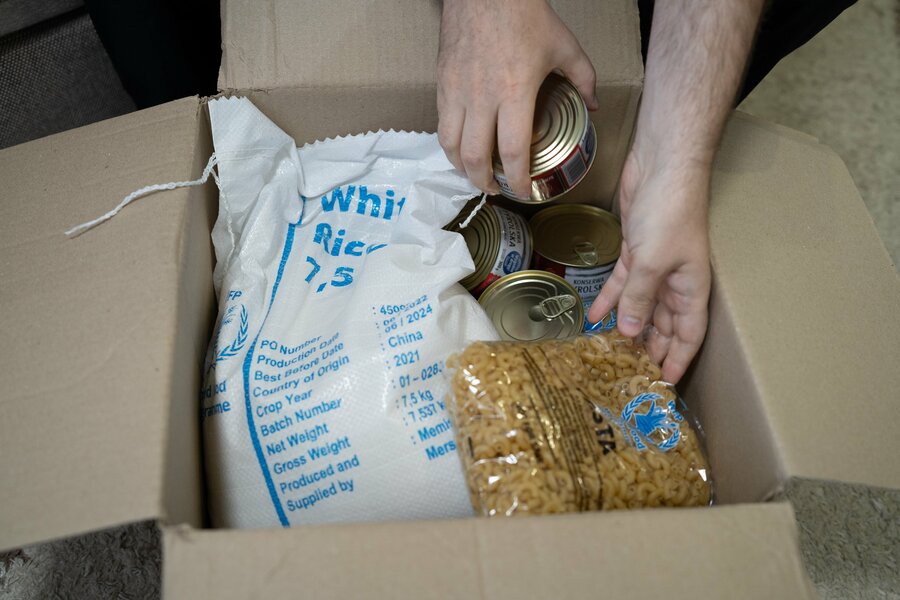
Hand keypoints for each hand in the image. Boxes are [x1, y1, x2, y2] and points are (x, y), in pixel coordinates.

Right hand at [437, 0, 597, 197]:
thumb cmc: (523, 15)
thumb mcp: (563, 46)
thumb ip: (583, 79)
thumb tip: (593, 106)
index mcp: (514, 92)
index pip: (511, 151)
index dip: (517, 179)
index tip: (524, 191)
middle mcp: (481, 98)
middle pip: (474, 157)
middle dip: (485, 182)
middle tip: (496, 189)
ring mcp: (457, 91)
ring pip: (450, 145)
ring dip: (461, 167)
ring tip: (474, 173)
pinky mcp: (442, 82)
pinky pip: (441, 124)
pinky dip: (449, 144)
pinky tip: (460, 147)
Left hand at [587, 153, 710, 383]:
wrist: (662, 166)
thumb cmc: (669, 212)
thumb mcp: (653, 261)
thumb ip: (641, 298)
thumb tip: (632, 334)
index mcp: (691, 288)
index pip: (689, 334)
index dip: (679, 359)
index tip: (666, 384)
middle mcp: (675, 281)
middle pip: (664, 324)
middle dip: (652, 349)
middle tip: (634, 375)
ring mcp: (655, 266)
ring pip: (641, 306)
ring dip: (629, 328)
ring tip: (613, 353)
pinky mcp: (635, 251)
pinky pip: (622, 283)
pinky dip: (610, 299)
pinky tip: (594, 317)